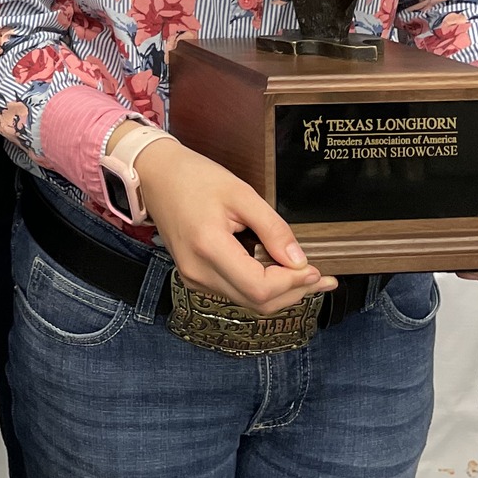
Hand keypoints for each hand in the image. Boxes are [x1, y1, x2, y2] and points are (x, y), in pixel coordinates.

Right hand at [132, 138, 334, 314]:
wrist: (155, 175)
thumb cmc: (194, 177)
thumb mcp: (241, 193)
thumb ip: (273, 229)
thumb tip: (298, 261)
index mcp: (208, 248)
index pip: (259, 288)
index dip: (292, 284)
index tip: (313, 269)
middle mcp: (198, 272)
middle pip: (256, 302)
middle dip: (293, 293)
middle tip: (321, 278)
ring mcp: (194, 277)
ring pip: (247, 301)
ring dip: (280, 293)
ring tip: (306, 277)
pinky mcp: (195, 276)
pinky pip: (235, 292)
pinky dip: (260, 287)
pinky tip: (277, 273)